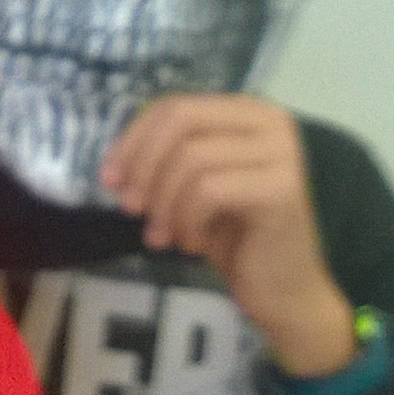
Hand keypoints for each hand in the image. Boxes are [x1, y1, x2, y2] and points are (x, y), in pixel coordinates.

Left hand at [99, 95, 357, 376]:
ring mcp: (282, 152)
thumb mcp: (191, 189)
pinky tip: (192, 243)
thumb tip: (115, 167)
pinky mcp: (282, 188)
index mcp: (245, 113)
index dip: (133, 140)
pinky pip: (209, 190)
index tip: (109, 179)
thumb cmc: (235, 238)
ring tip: (163, 236)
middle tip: (130, 208)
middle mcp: (269, 122)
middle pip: (181, 120)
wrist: (283, 289)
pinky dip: (188, 219)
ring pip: (191, 158)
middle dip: (144, 165)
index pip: (174, 106)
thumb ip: (164, 162)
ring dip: (165, 203)